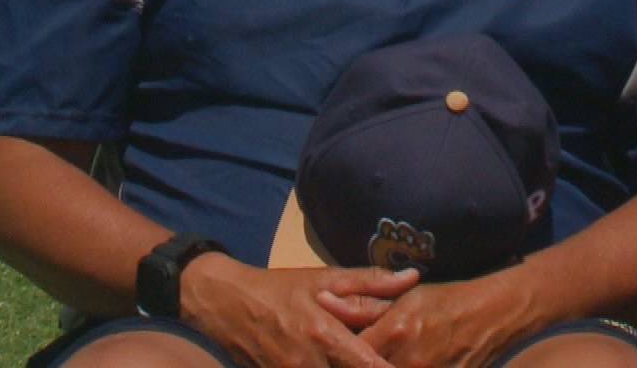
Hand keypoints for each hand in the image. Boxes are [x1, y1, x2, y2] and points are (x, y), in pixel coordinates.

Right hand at [180, 253, 420, 367]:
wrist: (224, 303)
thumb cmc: (280, 289)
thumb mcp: (325, 279)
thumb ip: (371, 283)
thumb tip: (412, 277)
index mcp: (324, 335)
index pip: (368, 366)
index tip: (409, 365)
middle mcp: (307, 363)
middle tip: (402, 362)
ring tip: (364, 360)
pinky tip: (333, 363)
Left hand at [344, 273, 529, 367]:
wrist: (493, 315)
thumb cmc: (447, 301)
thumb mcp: (406, 298)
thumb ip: (362, 305)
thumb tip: (321, 299)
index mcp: (395, 332)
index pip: (347, 354)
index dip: (335, 354)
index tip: (326, 352)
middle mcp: (407, 360)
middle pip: (364, 367)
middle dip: (354, 362)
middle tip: (349, 355)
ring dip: (379, 365)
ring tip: (387, 355)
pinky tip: (402, 361)